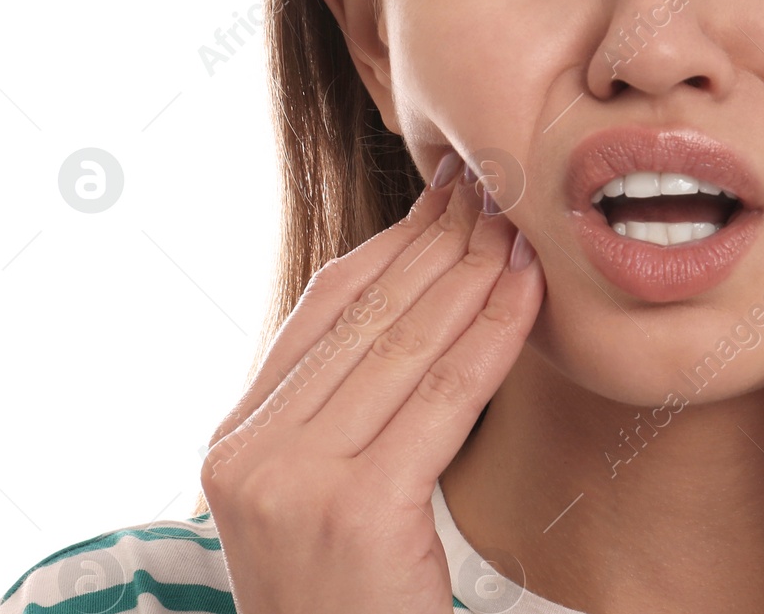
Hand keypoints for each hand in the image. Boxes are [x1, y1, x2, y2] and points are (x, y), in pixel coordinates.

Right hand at [200, 154, 544, 613]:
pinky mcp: (357, 509)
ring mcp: (296, 481)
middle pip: (367, 316)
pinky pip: (446, 395)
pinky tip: (528, 290)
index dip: (392, 244)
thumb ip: (343, 409)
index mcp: (235, 441)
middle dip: (440, 243)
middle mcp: (250, 454)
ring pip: (407, 344)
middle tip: (492, 190)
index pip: (323, 310)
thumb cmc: (349, 600)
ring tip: (518, 225)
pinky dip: (494, 333)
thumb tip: (417, 296)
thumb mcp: (322, 494)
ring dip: (474, 272)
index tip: (444, 198)